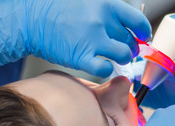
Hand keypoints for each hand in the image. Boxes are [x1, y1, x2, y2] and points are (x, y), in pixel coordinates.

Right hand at [0, 0, 150, 77]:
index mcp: (106, 5)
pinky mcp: (82, 58)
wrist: (31, 20)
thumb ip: (108, 13)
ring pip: (123, 56)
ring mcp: (92, 41)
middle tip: (123, 50)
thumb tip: (127, 26)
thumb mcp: (88, 2)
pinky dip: (106, 69)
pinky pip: (105, 69)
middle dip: (130, 48)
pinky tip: (100, 64)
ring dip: (121, 59)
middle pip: (131, 41)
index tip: (142, 37)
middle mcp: (102, 22)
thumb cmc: (58, 10)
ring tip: (112, 58)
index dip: (143, 32)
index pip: (137, 21)